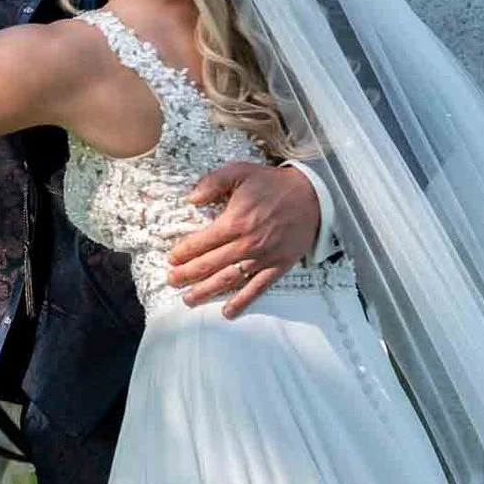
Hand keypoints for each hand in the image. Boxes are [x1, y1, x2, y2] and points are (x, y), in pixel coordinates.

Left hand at [166, 162, 320, 316]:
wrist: (313, 195)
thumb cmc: (273, 184)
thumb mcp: (240, 171)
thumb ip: (213, 182)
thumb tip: (191, 198)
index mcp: (235, 221)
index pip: (201, 243)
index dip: (183, 253)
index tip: (171, 259)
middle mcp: (246, 244)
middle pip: (209, 264)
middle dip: (186, 275)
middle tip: (171, 281)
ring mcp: (262, 258)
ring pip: (228, 280)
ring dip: (206, 291)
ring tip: (188, 299)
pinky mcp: (278, 267)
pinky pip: (257, 288)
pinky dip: (241, 302)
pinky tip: (227, 312)